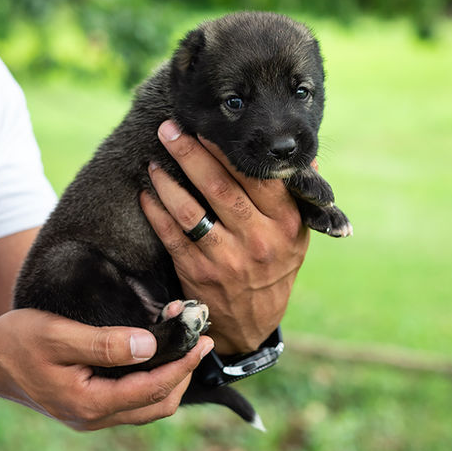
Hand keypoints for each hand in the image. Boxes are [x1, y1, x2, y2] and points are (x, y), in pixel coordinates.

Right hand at [0, 308, 212, 429]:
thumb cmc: (16, 342)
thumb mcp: (58, 335)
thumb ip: (104, 343)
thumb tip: (149, 345)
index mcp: (89, 403)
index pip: (154, 389)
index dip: (183, 364)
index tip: (201, 339)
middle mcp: (94, 417)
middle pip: (159, 404)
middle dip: (184, 372)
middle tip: (198, 337)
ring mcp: (91, 416)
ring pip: (148, 406)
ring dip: (171, 377)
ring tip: (184, 344)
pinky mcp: (88, 407)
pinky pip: (132, 400)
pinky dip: (152, 380)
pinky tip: (157, 355)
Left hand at [140, 120, 309, 354]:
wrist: (253, 323)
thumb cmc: (275, 268)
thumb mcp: (297, 236)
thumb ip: (296, 197)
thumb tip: (304, 156)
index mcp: (286, 224)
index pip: (258, 177)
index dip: (229, 150)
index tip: (208, 126)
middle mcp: (258, 240)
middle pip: (220, 187)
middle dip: (190, 153)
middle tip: (170, 128)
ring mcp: (227, 259)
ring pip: (190, 211)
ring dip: (167, 182)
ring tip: (153, 160)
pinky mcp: (199, 273)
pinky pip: (172, 236)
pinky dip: (156, 211)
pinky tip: (147, 193)